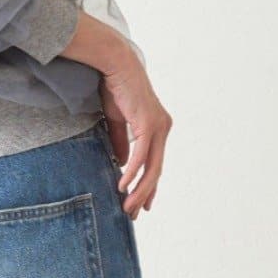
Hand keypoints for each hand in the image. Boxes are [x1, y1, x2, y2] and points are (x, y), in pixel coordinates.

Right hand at [98, 48, 171, 216]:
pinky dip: (132, 172)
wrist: (115, 65)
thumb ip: (121, 143)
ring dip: (139, 189)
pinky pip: (140, 155)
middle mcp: (163, 128)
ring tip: (127, 206)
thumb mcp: (118, 122)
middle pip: (156, 170)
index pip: (155, 164)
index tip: (141, 205)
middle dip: (144, 194)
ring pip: (151, 166)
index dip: (149, 186)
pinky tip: (123, 185)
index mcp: (158, 128)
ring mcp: (158, 126)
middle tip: (132, 213)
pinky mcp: (148, 123)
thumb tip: (121, 164)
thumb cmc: (115, 89)